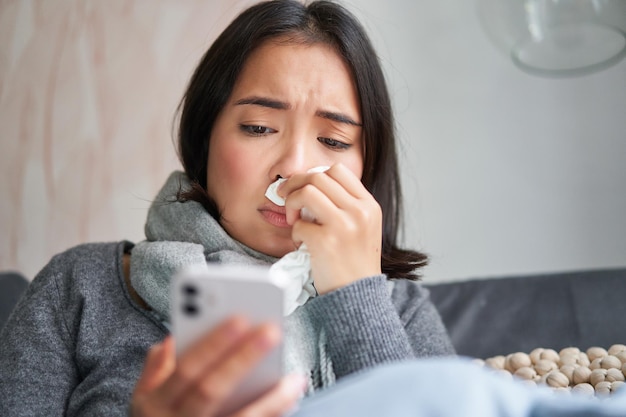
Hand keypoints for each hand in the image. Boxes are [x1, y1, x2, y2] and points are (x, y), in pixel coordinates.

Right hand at [131, 316, 305, 416]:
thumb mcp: (144, 397)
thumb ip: (157, 367)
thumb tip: (174, 337)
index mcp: (157, 403)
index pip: (186, 368)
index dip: (212, 344)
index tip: (239, 318)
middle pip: (212, 390)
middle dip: (243, 358)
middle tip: (271, 332)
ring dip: (272, 399)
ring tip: (295, 378)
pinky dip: (274, 413)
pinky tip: (291, 398)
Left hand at [279, 163, 382, 293]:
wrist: (359, 296)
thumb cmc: (354, 262)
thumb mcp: (363, 227)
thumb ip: (345, 204)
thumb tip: (310, 184)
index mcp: (369, 205)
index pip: (338, 170)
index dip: (313, 175)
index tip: (302, 187)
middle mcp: (359, 212)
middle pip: (318, 177)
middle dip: (295, 185)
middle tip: (286, 198)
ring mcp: (344, 226)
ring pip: (306, 191)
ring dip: (292, 203)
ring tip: (294, 220)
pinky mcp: (326, 242)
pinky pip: (299, 225)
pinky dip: (294, 233)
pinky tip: (302, 244)